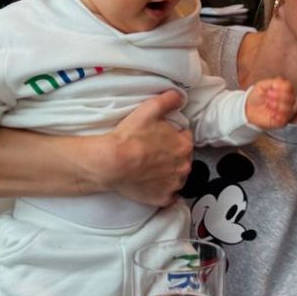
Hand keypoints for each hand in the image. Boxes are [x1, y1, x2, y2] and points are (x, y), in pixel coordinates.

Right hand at [92, 90, 193, 206]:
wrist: (112, 162)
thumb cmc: (131, 136)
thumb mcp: (150, 108)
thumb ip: (169, 99)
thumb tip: (181, 96)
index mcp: (184, 145)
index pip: (184, 138)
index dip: (172, 135)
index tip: (159, 136)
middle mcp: (185, 166)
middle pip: (182, 158)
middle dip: (171, 154)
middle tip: (152, 152)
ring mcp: (174, 185)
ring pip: (176, 176)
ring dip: (168, 172)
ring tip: (150, 167)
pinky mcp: (163, 199)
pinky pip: (169, 196)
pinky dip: (163, 190)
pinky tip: (151, 184)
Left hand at [245, 76, 294, 128]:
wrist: (249, 109)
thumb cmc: (257, 96)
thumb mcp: (261, 85)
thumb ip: (272, 82)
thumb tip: (280, 83)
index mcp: (283, 89)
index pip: (289, 87)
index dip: (280, 88)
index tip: (269, 91)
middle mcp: (287, 99)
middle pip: (291, 98)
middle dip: (279, 97)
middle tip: (268, 97)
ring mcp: (286, 110)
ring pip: (289, 108)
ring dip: (278, 106)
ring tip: (269, 105)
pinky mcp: (282, 120)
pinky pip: (285, 119)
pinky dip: (278, 116)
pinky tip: (272, 114)